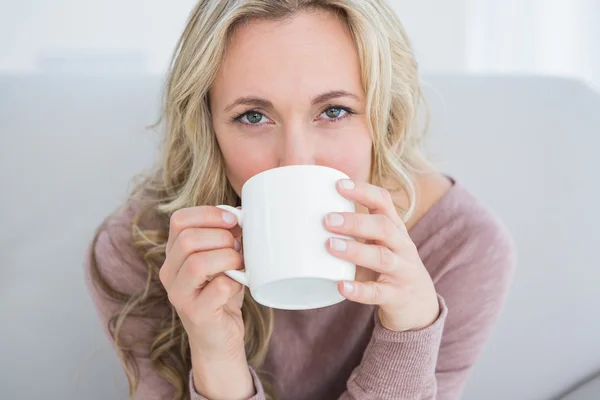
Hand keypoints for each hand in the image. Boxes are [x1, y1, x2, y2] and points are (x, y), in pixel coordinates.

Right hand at [159, 206, 253, 397]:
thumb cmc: (222, 293)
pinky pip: (218, 288)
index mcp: (174, 254)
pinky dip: (234, 283)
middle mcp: (169, 273)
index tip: (233, 220)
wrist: (220, 338)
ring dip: (228, 258)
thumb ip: (226, 237)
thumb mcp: (222, 260)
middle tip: (238, 248)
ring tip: (239, 265)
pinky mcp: (195, 314)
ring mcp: (179, 295)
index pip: (179, 220)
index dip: (208, 214)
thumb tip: (242, 214)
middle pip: (188, 240)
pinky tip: (237, 286)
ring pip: (198, 263)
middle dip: (222, 238)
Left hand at [324, 179, 439, 331]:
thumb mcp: (379, 244)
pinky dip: (359, 290)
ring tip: (330, 246)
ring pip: (382, 258)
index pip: (384, 202)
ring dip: (355, 251)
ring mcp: (402, 272)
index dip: (363, 190)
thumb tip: (307, 216)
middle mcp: (402, 246)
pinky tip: (341, 286)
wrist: (419, 305)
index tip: (338, 185)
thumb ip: (354, 231)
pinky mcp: (396, 296)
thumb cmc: (389, 267)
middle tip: (327, 220)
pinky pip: (378, 293)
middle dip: (355, 222)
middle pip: (383, 227)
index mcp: (394, 229)